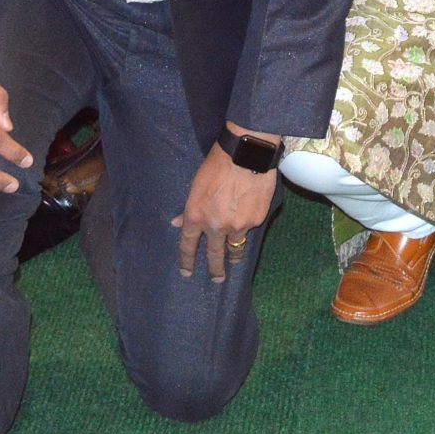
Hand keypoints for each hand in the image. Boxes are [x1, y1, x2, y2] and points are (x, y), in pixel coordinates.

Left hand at [173, 128, 276, 280]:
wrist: (247, 154)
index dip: (186, 260)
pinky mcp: (256, 220)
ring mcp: (238, 225)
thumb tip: (178, 223)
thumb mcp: (196, 185)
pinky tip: (249, 217)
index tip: (186, 272)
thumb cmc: (217, 164)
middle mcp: (216, 226)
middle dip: (215, 270)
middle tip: (217, 279)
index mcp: (196, 216)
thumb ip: (188, 208)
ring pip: (235, 247)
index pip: (187, 245)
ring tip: (234, 260)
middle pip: (214, 255)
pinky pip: (250, 228)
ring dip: (234, 254)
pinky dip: (247, 225)